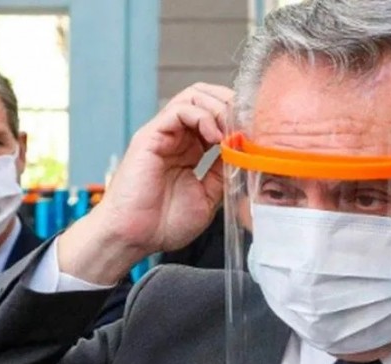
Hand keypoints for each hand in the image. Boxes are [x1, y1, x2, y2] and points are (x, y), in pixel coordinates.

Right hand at [58, 83, 232, 283]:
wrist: (134, 238)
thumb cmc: (163, 224)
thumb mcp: (207, 198)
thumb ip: (223, 174)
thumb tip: (244, 155)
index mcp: (189, 151)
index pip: (216, 117)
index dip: (238, 120)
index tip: (256, 136)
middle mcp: (176, 138)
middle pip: (206, 98)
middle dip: (231, 105)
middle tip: (248, 126)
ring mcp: (163, 135)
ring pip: (194, 97)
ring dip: (219, 108)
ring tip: (232, 131)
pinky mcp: (150, 137)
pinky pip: (179, 110)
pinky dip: (202, 116)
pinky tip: (215, 136)